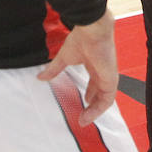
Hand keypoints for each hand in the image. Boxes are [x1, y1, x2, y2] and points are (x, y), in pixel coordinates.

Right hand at [37, 8, 116, 126]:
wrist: (91, 31)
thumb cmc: (81, 39)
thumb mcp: (64, 58)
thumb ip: (54, 69)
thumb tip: (40, 77)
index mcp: (95, 65)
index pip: (95, 84)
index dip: (89, 95)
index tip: (82, 103)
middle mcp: (103, 72)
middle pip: (101, 94)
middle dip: (92, 106)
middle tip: (82, 116)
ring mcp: (108, 76)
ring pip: (105, 100)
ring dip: (95, 111)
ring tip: (84, 120)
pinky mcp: (111, 80)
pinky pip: (107, 99)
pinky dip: (98, 109)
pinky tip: (88, 115)